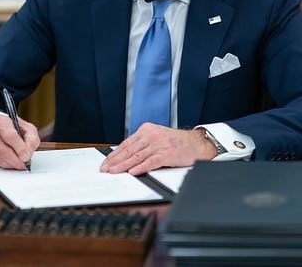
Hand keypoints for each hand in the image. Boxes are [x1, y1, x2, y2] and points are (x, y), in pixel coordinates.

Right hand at [0, 114, 39, 169]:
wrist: (1, 129)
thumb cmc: (15, 128)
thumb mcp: (28, 129)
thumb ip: (31, 139)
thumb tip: (27, 153)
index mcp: (0, 121)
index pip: (9, 136)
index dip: (19, 148)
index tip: (26, 156)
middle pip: (3, 150)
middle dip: (17, 160)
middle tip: (25, 162)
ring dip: (12, 164)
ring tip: (20, 162)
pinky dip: (6, 165)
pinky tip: (11, 161)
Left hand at [100, 124, 215, 174]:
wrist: (196, 143)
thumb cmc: (177, 143)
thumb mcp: (157, 138)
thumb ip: (142, 144)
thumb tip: (125, 157)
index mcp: (146, 130)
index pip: (126, 143)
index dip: (114, 154)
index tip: (105, 162)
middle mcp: (151, 135)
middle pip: (129, 150)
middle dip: (115, 160)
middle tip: (105, 169)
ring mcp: (159, 144)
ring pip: (137, 156)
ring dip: (123, 165)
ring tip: (114, 171)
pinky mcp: (167, 153)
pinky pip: (150, 162)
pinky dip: (140, 167)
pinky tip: (132, 172)